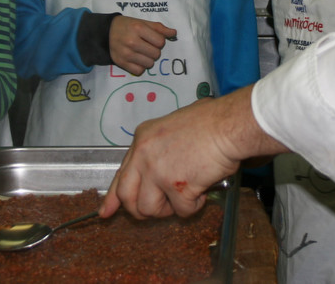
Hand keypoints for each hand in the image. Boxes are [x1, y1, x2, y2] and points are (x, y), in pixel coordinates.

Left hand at [101, 86, 286, 219]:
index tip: (105, 212)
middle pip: (127, 197)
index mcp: (142, 140)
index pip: (121, 174)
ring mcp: (157, 171)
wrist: (229, 125)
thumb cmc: (210, 122)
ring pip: (149, 209)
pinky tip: (203, 189)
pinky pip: (180, 211)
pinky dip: (194, 205)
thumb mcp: (173, 128)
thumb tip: (156, 174)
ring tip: (186, 194)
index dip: (113, 197)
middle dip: (140, 210)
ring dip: (169, 208)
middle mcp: (143, 155)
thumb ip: (158, 150)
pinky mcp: (176, 186)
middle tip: (160, 208)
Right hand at [108, 16, 177, 75]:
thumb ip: (158, 28)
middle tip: (147, 47)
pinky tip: (136, 59)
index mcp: (138, 28)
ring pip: (149, 64)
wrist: (105, 32)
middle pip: (156, 54)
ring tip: (141, 53)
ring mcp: (126, 53)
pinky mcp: (121, 63)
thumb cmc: (127, 26)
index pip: (160, 41)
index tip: (152, 39)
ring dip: (148, 59)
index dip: (159, 41)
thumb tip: (174, 33)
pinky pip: (139, 71)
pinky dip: (140, 67)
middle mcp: (132, 41)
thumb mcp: (142, 22)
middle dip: (154, 51)